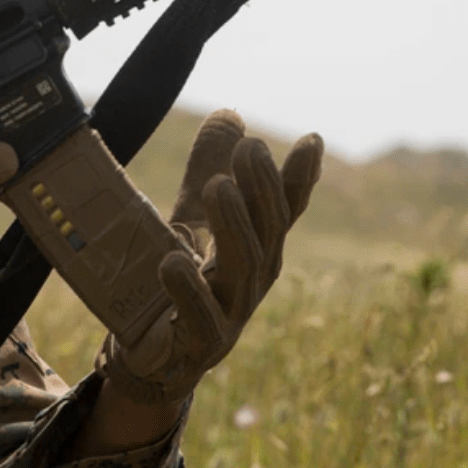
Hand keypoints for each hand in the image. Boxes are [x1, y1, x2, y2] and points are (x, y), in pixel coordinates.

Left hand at [95, 111, 321, 404]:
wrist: (155, 354)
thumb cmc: (182, 278)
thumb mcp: (193, 218)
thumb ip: (209, 166)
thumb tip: (230, 113)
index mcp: (258, 247)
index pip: (285, 209)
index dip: (300, 177)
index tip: (311, 140)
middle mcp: (255, 278)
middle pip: (268, 230)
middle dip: (262, 188)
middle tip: (250, 148)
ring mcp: (233, 313)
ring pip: (242, 266)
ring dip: (232, 223)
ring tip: (218, 186)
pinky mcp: (203, 343)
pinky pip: (199, 316)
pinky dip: (187, 289)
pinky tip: (171, 262)